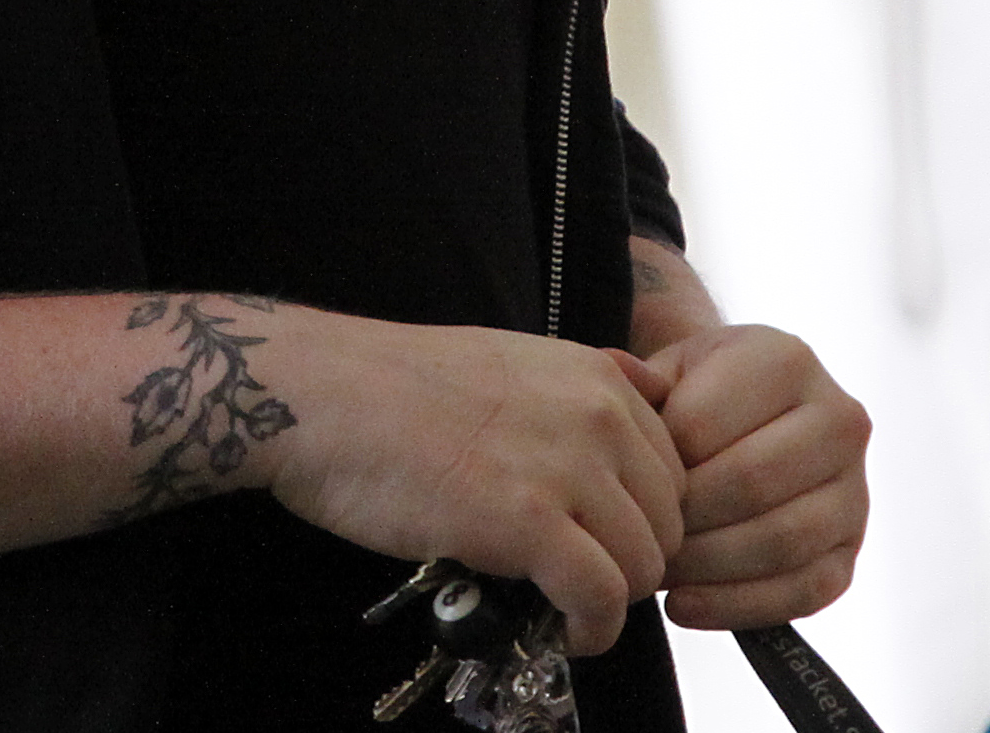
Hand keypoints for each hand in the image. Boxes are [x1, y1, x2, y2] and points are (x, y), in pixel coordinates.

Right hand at [258, 315, 685, 653]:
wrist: (317, 396)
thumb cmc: (392, 385)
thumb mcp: (508, 358)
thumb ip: (581, 384)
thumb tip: (644, 399)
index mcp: (594, 374)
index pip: (673, 470)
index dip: (641, 516)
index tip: (601, 538)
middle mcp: (596, 414)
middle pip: (669, 522)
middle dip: (631, 559)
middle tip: (579, 576)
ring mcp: (566, 468)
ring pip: (645, 565)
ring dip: (611, 598)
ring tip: (565, 603)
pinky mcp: (530, 524)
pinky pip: (602, 599)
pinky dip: (592, 628)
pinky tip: (564, 631)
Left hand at [640, 324, 867, 627]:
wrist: (744, 416)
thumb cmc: (694, 394)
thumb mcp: (664, 370)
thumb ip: (635, 379)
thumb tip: (615, 373)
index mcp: (785, 360)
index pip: (704, 425)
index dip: (653, 463)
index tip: (617, 482)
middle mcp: (838, 419)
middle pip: (750, 484)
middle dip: (682, 519)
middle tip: (633, 536)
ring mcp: (854, 489)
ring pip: (782, 540)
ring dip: (707, 566)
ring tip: (655, 570)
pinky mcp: (851, 549)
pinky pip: (804, 591)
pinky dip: (738, 606)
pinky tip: (683, 607)